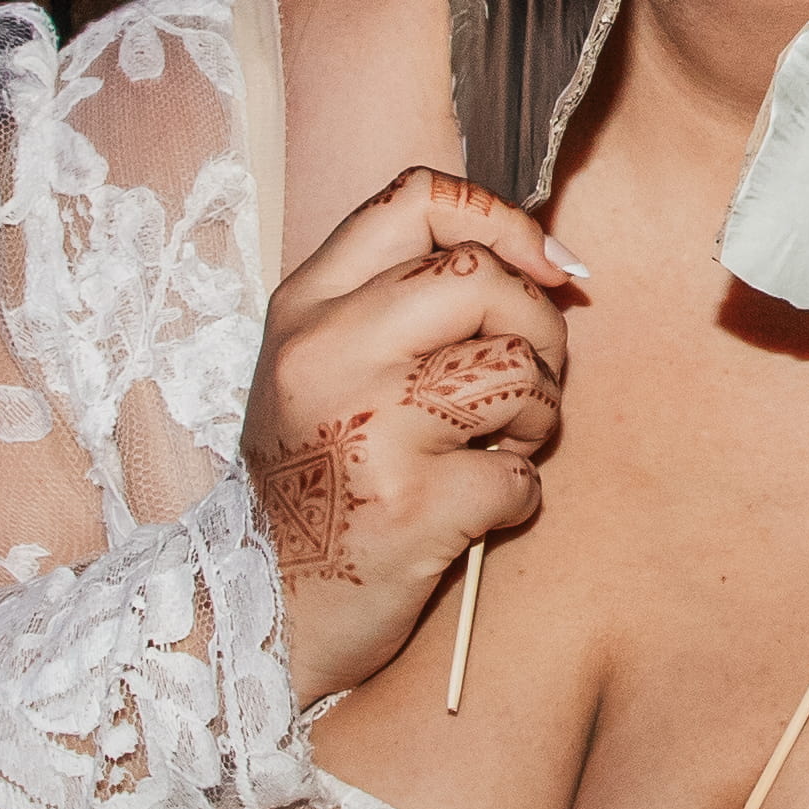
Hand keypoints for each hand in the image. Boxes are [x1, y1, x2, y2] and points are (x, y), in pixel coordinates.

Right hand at [242, 167, 569, 702]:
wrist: (256, 611)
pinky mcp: (411, 506)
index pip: (417, 197)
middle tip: (531, 380)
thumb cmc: (314, 482)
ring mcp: (367, 427)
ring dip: (538, 414)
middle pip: (480, 276)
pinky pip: (519, 475)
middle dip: (541, 325)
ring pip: (516, 368)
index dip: (503, 221)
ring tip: (502, 445)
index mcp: (306, 308)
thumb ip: (404, 305)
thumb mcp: (322, 367)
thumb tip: (552, 263)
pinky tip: (475, 512)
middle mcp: (327, 353)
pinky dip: (517, 496)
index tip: (543, 268)